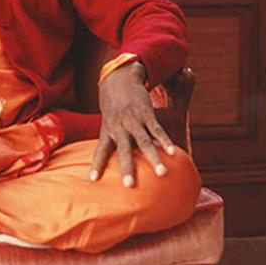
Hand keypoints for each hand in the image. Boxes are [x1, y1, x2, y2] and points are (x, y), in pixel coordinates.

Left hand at [89, 62, 175, 186]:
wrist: (118, 79)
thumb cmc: (113, 107)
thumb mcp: (107, 123)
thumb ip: (113, 140)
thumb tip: (116, 160)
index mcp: (107, 131)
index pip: (100, 150)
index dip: (97, 164)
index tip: (93, 179)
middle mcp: (119, 127)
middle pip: (123, 150)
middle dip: (127, 167)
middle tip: (129, 185)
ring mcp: (133, 120)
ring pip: (144, 142)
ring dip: (153, 158)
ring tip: (162, 173)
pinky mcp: (146, 113)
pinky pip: (157, 129)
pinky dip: (165, 141)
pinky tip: (173, 152)